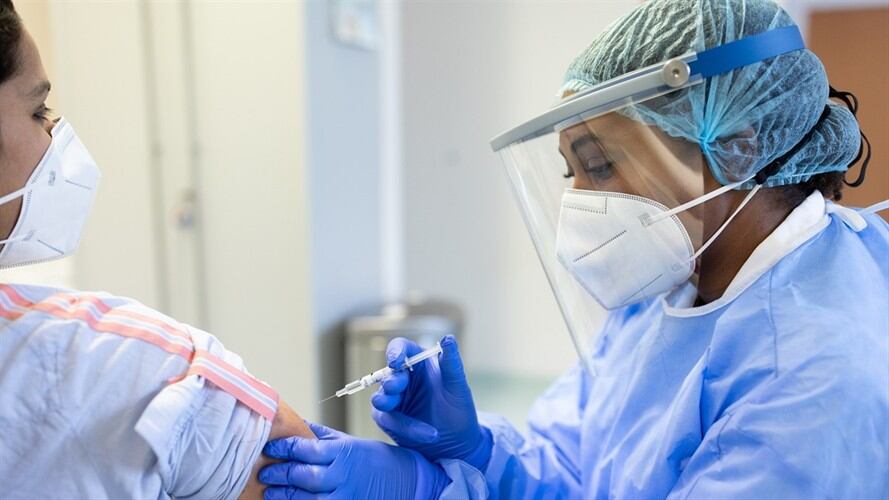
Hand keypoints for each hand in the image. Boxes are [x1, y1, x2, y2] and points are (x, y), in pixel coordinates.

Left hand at [260, 422, 448, 499]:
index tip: (269, 448)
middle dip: (280, 474)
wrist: (406, 481)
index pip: (305, 448)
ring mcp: (345, 495)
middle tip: (264, 472)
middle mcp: (343, 474)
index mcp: (342, 451)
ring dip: (285, 496)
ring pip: (307, 498)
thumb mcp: (350, 441)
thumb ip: (322, 436)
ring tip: (270, 492)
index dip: (283, 448)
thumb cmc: (376, 460)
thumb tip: (297, 424)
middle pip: (303, 475)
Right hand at [371, 335, 491, 469]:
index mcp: (419, 362)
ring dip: (387, 402)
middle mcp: (403, 378)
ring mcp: (394, 399)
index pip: (400, 348)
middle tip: (395, 389)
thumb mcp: (458, 386)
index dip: (395, 352)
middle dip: (391, 381)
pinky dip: (406, 428)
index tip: (395, 362)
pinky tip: (428, 434)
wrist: (457, 443)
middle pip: (387, 373)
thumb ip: (452, 363)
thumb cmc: (459, 410)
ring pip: (381, 398)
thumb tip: (448, 338)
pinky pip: (389, 420)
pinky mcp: (389, 419)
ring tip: (396, 407)